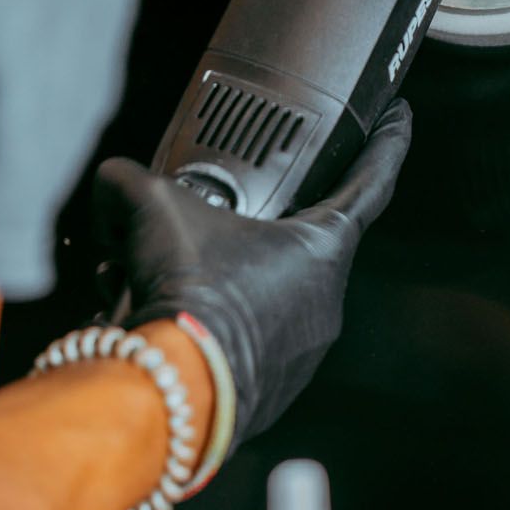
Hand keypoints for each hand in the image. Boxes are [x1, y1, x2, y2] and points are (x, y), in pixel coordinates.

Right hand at [91, 103, 413, 439]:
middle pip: (297, 240)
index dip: (386, 143)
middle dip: (252, 222)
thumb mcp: (151, 208)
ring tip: (158, 275)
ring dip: (213, 277)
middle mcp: (324, 302)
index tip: (397, 117)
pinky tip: (159, 316)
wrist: (171, 392)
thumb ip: (131, 180)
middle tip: (217, 209)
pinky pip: (242, 338)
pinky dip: (206, 322)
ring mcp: (301, 352)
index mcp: (323, 250)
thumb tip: (113, 181)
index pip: (372, 182)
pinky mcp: (270, 390)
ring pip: (259, 292)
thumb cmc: (187, 298)